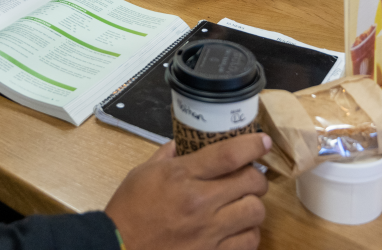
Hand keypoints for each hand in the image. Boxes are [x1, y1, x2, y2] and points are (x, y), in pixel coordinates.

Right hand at [106, 134, 270, 249]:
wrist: (120, 247)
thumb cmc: (130, 209)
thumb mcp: (143, 172)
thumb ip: (168, 155)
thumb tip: (184, 142)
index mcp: (182, 176)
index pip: (229, 155)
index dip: (252, 145)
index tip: (262, 142)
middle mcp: (200, 202)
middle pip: (251, 182)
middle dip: (255, 176)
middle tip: (248, 178)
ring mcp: (209, 231)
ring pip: (255, 212)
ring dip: (253, 205)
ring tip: (243, 204)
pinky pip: (248, 242)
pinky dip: (248, 232)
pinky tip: (238, 228)